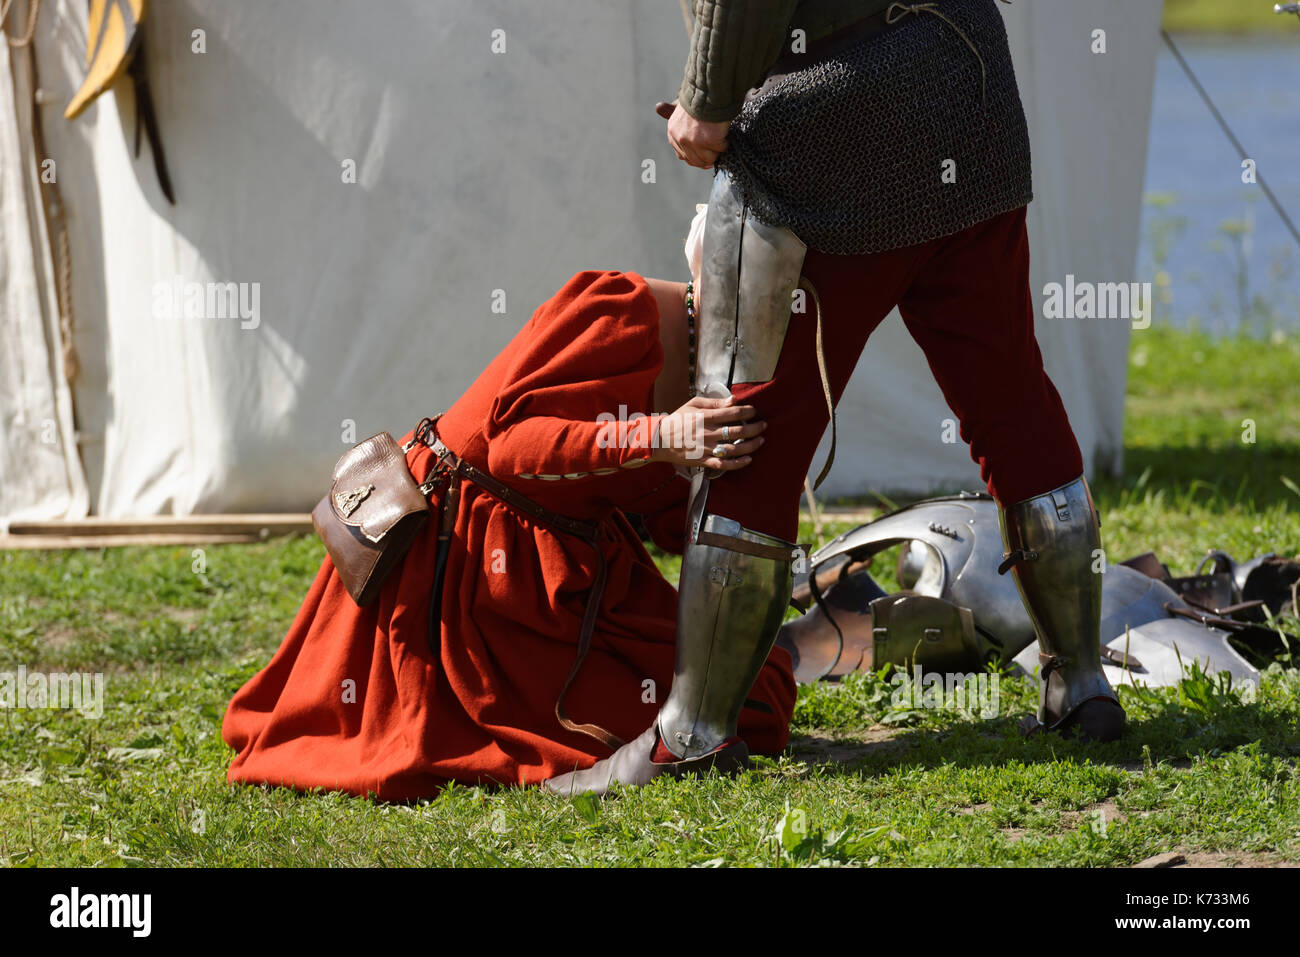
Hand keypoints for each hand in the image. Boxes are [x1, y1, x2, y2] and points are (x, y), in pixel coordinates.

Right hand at [651, 395, 765, 470]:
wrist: (660, 440)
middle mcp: (707, 433)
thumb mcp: (693, 404)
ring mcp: (706, 449)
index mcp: (705, 417)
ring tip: (760, 440)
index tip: (754, 411)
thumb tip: (734, 400)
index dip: (747, 412)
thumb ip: (714, 403)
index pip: (733, 413)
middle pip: (738, 431)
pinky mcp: (703, 461)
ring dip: (751, 445)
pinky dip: (738, 463)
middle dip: (755, 428)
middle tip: (763, 425)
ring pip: (734, 449)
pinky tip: (748, 459)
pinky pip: (724, 465)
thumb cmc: (678, 420)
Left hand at [657, 101, 728, 168]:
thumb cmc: (697, 98)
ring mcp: (695, 141)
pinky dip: (725, 143)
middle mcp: (681, 139)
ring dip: (717, 151)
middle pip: (696, 160)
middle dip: (708, 158)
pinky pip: (721, 149)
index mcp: (673, 132)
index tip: (707, 156)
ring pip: (709, 158)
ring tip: (721, 140)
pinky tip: (725, 134)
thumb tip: (658, 107)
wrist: (710, 91)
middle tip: (717, 151)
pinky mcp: (709, 140)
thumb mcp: (680, 106)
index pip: (684, 156)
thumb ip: (670, 112)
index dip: (697, 157)